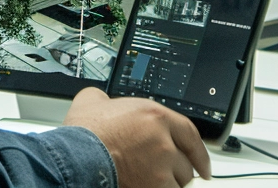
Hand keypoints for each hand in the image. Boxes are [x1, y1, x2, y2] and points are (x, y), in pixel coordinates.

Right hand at [63, 87, 210, 186]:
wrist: (74, 160)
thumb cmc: (83, 135)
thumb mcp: (92, 100)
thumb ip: (104, 98)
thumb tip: (102, 99)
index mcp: (154, 116)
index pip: (190, 134)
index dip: (199, 151)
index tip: (202, 163)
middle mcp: (163, 141)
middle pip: (186, 161)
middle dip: (177, 169)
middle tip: (168, 173)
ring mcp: (161, 167)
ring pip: (179, 181)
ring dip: (169, 183)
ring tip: (154, 182)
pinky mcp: (155, 187)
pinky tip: (149, 187)